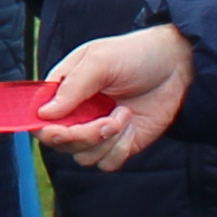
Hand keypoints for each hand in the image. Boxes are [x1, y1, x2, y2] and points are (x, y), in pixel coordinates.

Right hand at [38, 26, 193, 170]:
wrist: (176, 65)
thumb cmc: (135, 54)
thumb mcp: (101, 61)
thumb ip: (72, 87)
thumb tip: (44, 114)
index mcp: (64, 90)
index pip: (39, 119)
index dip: (45, 129)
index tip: (61, 129)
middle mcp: (77, 113)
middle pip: (61, 143)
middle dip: (84, 136)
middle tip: (108, 121)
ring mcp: (98, 131)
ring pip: (83, 157)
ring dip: (106, 141)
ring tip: (124, 114)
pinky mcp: (119, 144)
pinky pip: (107, 163)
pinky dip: (119, 150)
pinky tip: (132, 126)